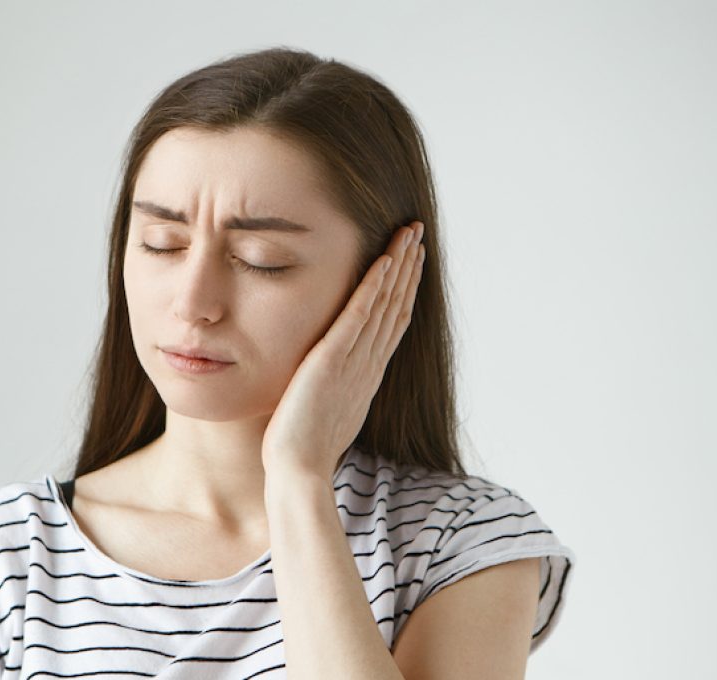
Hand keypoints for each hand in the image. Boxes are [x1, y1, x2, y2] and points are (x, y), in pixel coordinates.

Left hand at [261, 221, 425, 482]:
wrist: (299, 469)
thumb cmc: (304, 447)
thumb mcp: (327, 408)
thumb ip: (335, 386)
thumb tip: (332, 378)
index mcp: (367, 373)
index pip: (393, 321)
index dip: (404, 288)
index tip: (411, 260)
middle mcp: (368, 363)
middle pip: (397, 305)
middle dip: (408, 268)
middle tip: (417, 234)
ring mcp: (354, 361)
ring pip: (385, 304)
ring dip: (397, 267)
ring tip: (407, 234)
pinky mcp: (333, 360)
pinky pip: (359, 316)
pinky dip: (373, 287)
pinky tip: (382, 261)